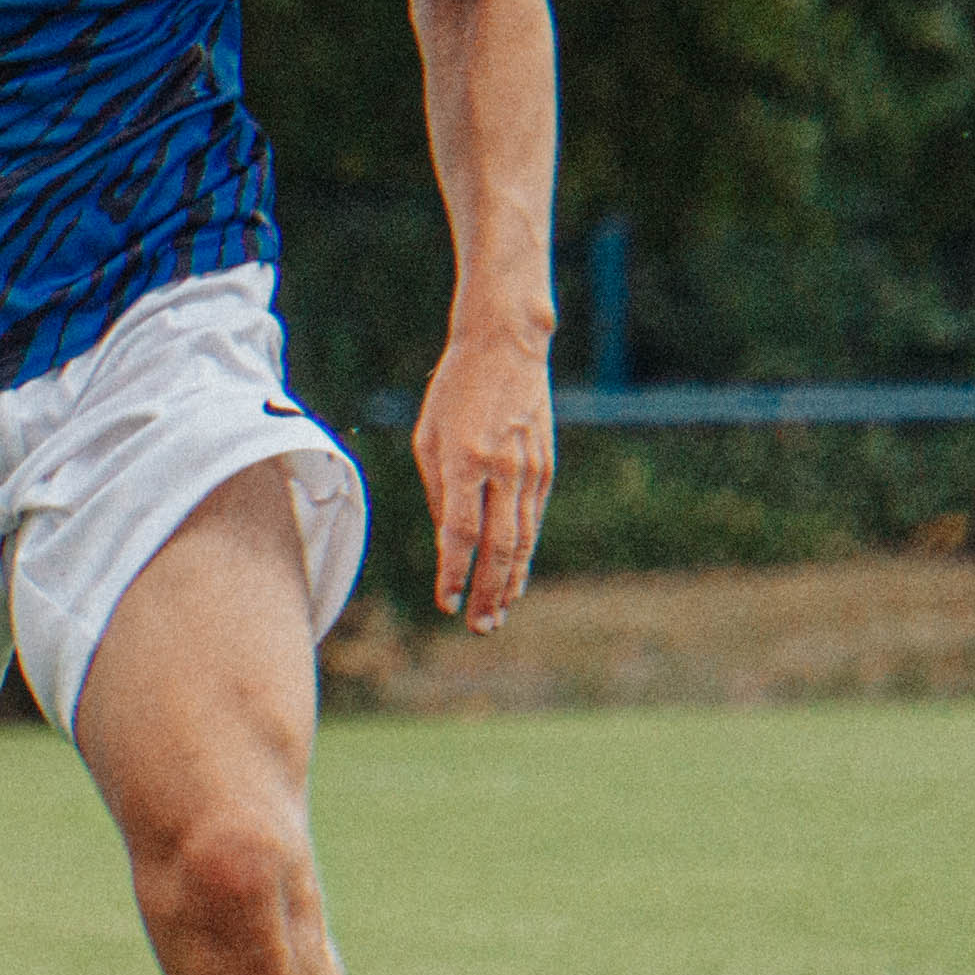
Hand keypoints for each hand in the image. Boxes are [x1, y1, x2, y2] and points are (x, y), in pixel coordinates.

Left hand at [414, 325, 555, 632]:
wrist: (506, 347)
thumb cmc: (455, 391)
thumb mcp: (428, 436)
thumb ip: (438, 491)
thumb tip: (448, 540)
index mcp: (465, 460)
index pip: (460, 532)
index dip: (454, 573)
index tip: (446, 603)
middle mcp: (502, 470)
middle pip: (498, 547)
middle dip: (488, 592)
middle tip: (478, 627)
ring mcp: (529, 470)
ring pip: (522, 540)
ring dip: (510, 583)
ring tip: (497, 616)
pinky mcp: (546, 468)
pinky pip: (534, 521)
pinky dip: (525, 554)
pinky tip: (516, 578)